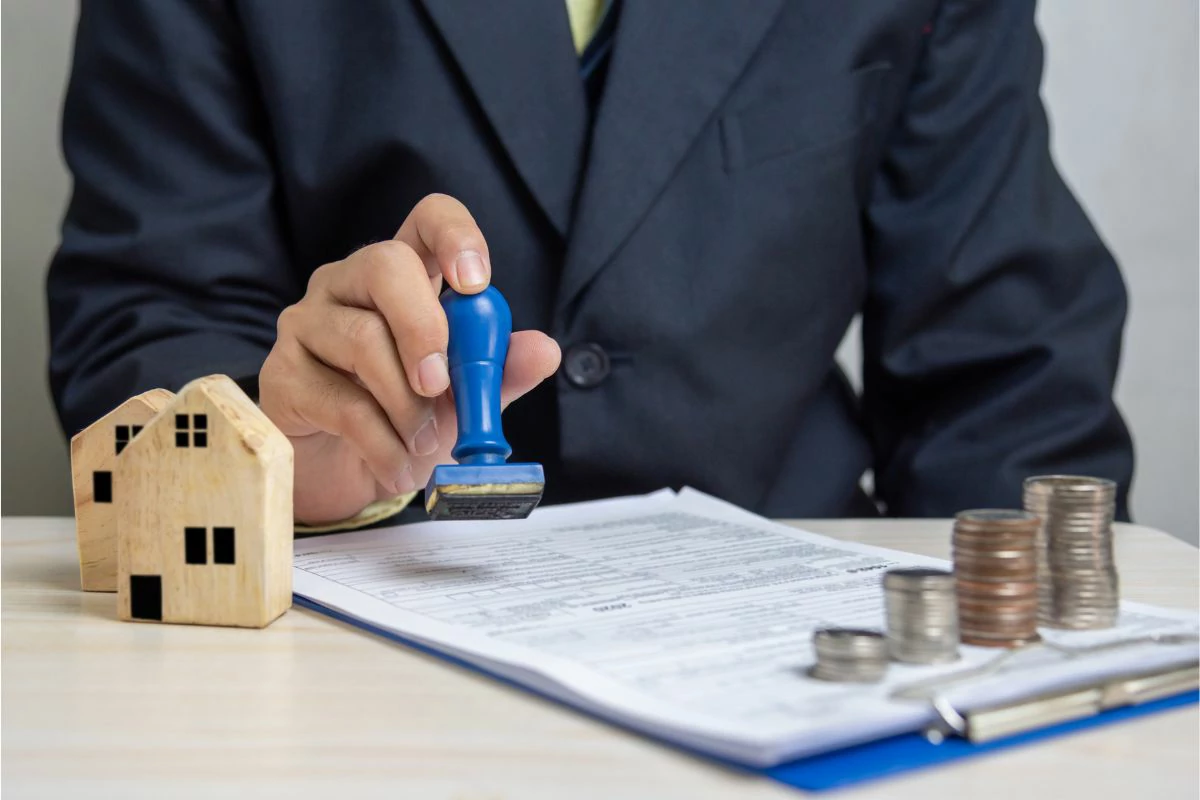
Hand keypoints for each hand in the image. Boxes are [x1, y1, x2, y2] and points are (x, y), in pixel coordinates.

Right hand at [259, 194, 560, 524]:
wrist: (348, 475)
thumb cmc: (409, 418)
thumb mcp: (464, 396)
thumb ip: (501, 371)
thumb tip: (544, 350)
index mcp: (404, 275)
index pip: (426, 220)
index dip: (454, 236)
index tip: (476, 282)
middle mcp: (349, 283)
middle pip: (385, 265)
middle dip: (424, 328)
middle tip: (442, 385)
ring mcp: (308, 322)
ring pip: (362, 339)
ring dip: (407, 405)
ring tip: (426, 444)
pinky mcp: (282, 374)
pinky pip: (340, 400)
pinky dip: (382, 442)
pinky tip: (398, 465)